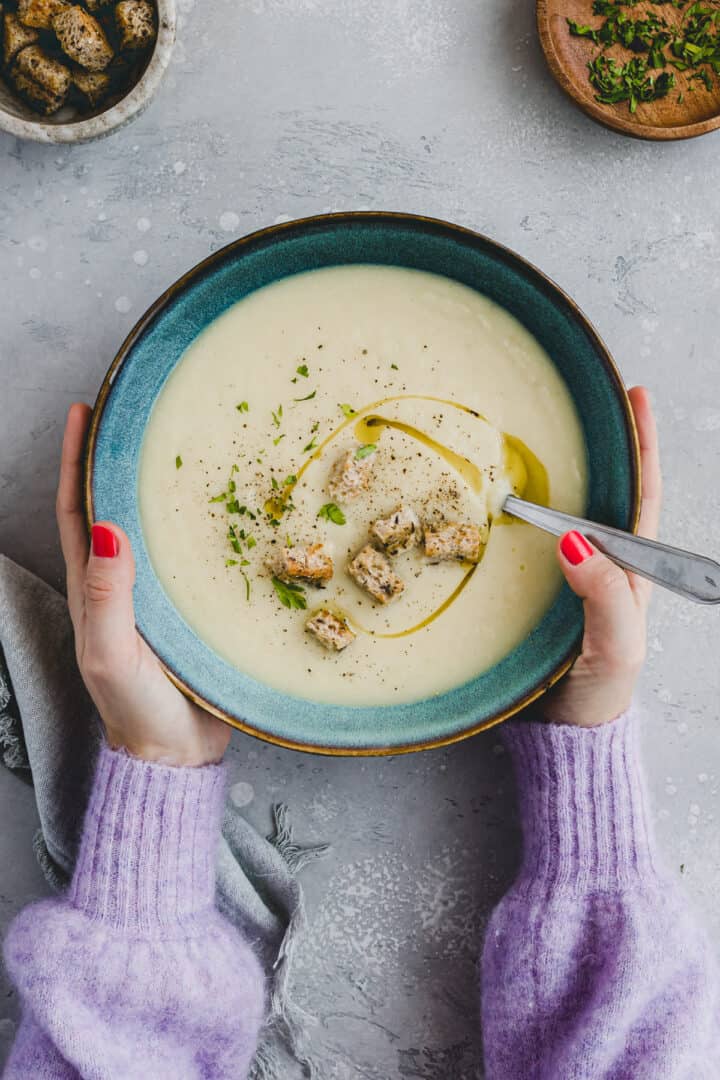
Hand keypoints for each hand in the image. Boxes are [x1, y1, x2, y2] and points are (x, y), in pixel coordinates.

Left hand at [56, 403, 231, 765]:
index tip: (83, 412)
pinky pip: (194, 554)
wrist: (176, 751)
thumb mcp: (112, 651)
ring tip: (179, 444)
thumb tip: (108, 525)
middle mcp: (123, 581)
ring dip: (159, 484)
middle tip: (135, 415)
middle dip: (116, 458)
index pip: (76, 509)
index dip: (74, 460)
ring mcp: (158, 594)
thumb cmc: (136, 706)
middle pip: (113, 505)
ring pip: (155, 525)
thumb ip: (107, 594)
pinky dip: (201, 523)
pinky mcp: (193, 607)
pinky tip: (225, 506)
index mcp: (93, 587)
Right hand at [542, 386, 660, 727]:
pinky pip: (524, 545)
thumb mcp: (615, 646)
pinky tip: (493, 502)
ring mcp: (565, 579)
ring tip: (535, 436)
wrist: (562, 737)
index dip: (643, 446)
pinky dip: (514, 517)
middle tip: (581, 402)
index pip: (643, 496)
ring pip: (562, 514)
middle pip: (603, 493)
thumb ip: (605, 597)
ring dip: (553, 476)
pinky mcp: (531, 595)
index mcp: (633, 571)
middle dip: (598, 445)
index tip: (636, 397)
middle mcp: (602, 566)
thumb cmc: (599, 694)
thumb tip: (576, 541)